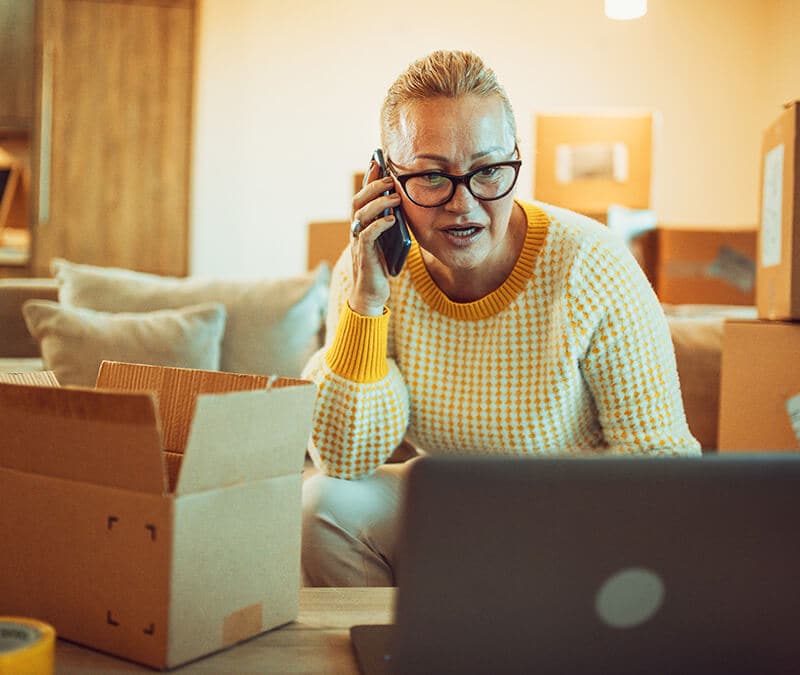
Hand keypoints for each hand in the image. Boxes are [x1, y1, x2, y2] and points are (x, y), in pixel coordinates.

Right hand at [349, 161, 402, 315]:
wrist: (371, 293)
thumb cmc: (381, 266)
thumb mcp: (389, 239)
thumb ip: (391, 222)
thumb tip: (402, 203)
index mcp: (362, 224)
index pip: (363, 196)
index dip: (369, 178)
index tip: (377, 160)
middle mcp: (356, 230)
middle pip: (357, 201)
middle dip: (373, 186)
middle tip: (390, 178)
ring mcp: (357, 242)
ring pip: (360, 215)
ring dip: (377, 203)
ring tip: (394, 196)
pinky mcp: (362, 255)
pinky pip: (366, 235)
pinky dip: (378, 225)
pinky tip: (391, 219)